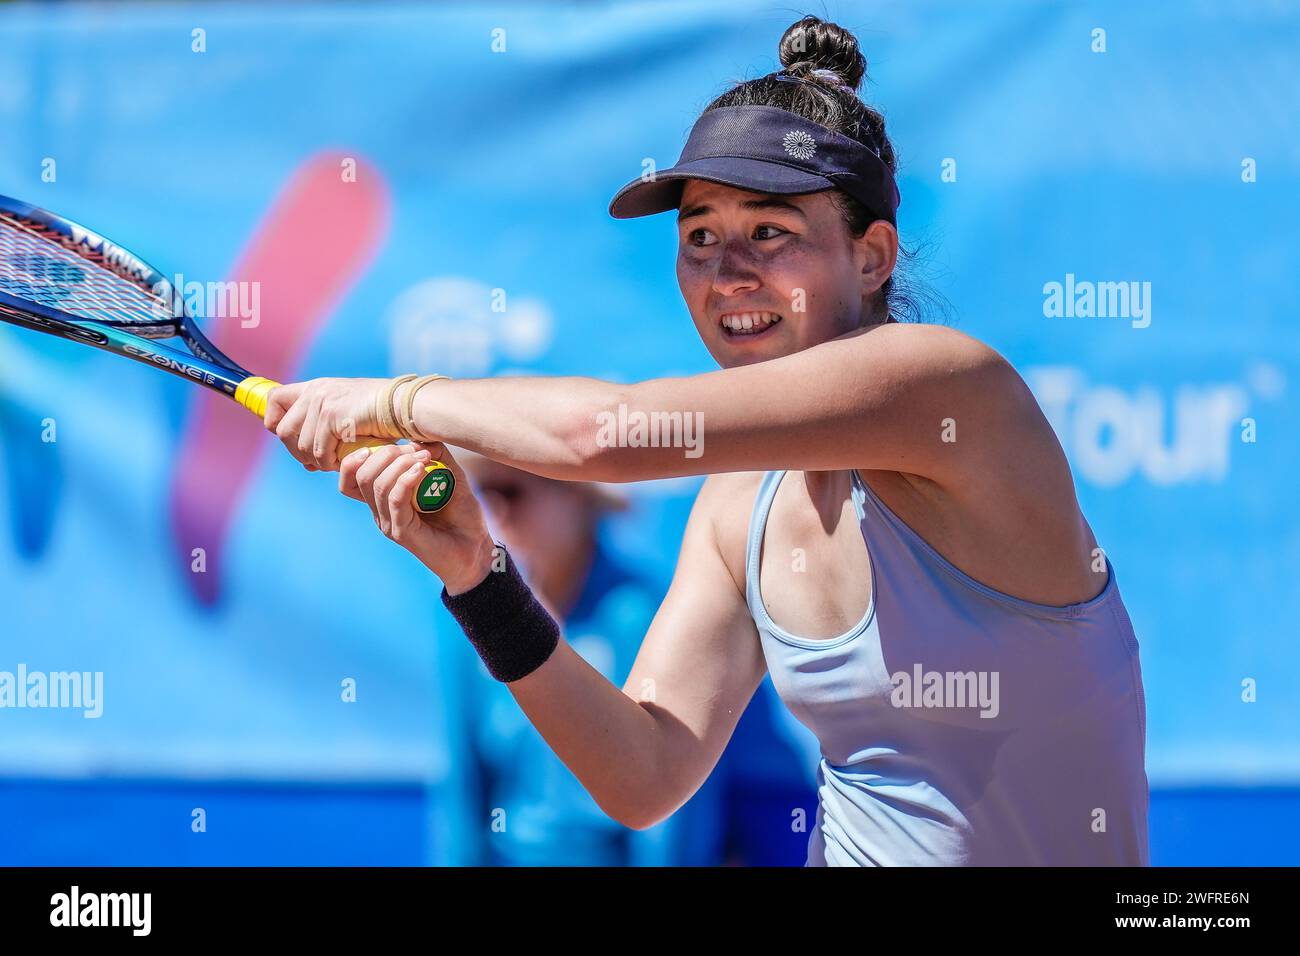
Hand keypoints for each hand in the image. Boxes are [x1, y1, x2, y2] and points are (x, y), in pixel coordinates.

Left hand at [264, 377, 391, 471]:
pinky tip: (343, 461)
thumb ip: (322, 427)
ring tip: (334, 461)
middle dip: (297, 452)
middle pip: (282, 431)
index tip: (291, 438)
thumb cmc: (380, 413)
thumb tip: (305, 460)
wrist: (402, 405)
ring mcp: (322, 403)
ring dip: (317, 460)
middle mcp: (314, 392)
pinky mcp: (332, 416)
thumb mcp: (345, 412)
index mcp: (315, 387)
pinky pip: (319, 451)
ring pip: (301, 445)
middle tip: (316, 461)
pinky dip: (329, 463)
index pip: (274, 399)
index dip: (276, 422)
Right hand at [340, 441, 496, 593]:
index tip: (386, 442)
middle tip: (414, 451)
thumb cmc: (461, 514)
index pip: (351, 476)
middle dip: (385, 454)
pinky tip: (421, 470)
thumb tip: (418, 439)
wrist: (476, 548)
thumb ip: (435, 455)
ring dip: (399, 464)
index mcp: (383, 498)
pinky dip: (406, 480)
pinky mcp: (402, 532)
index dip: (358, 456)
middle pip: (361, 476)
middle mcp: (380, 511)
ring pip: (376, 485)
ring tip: (424, 459)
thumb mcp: (449, 475)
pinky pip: (394, 500)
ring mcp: (389, 522)